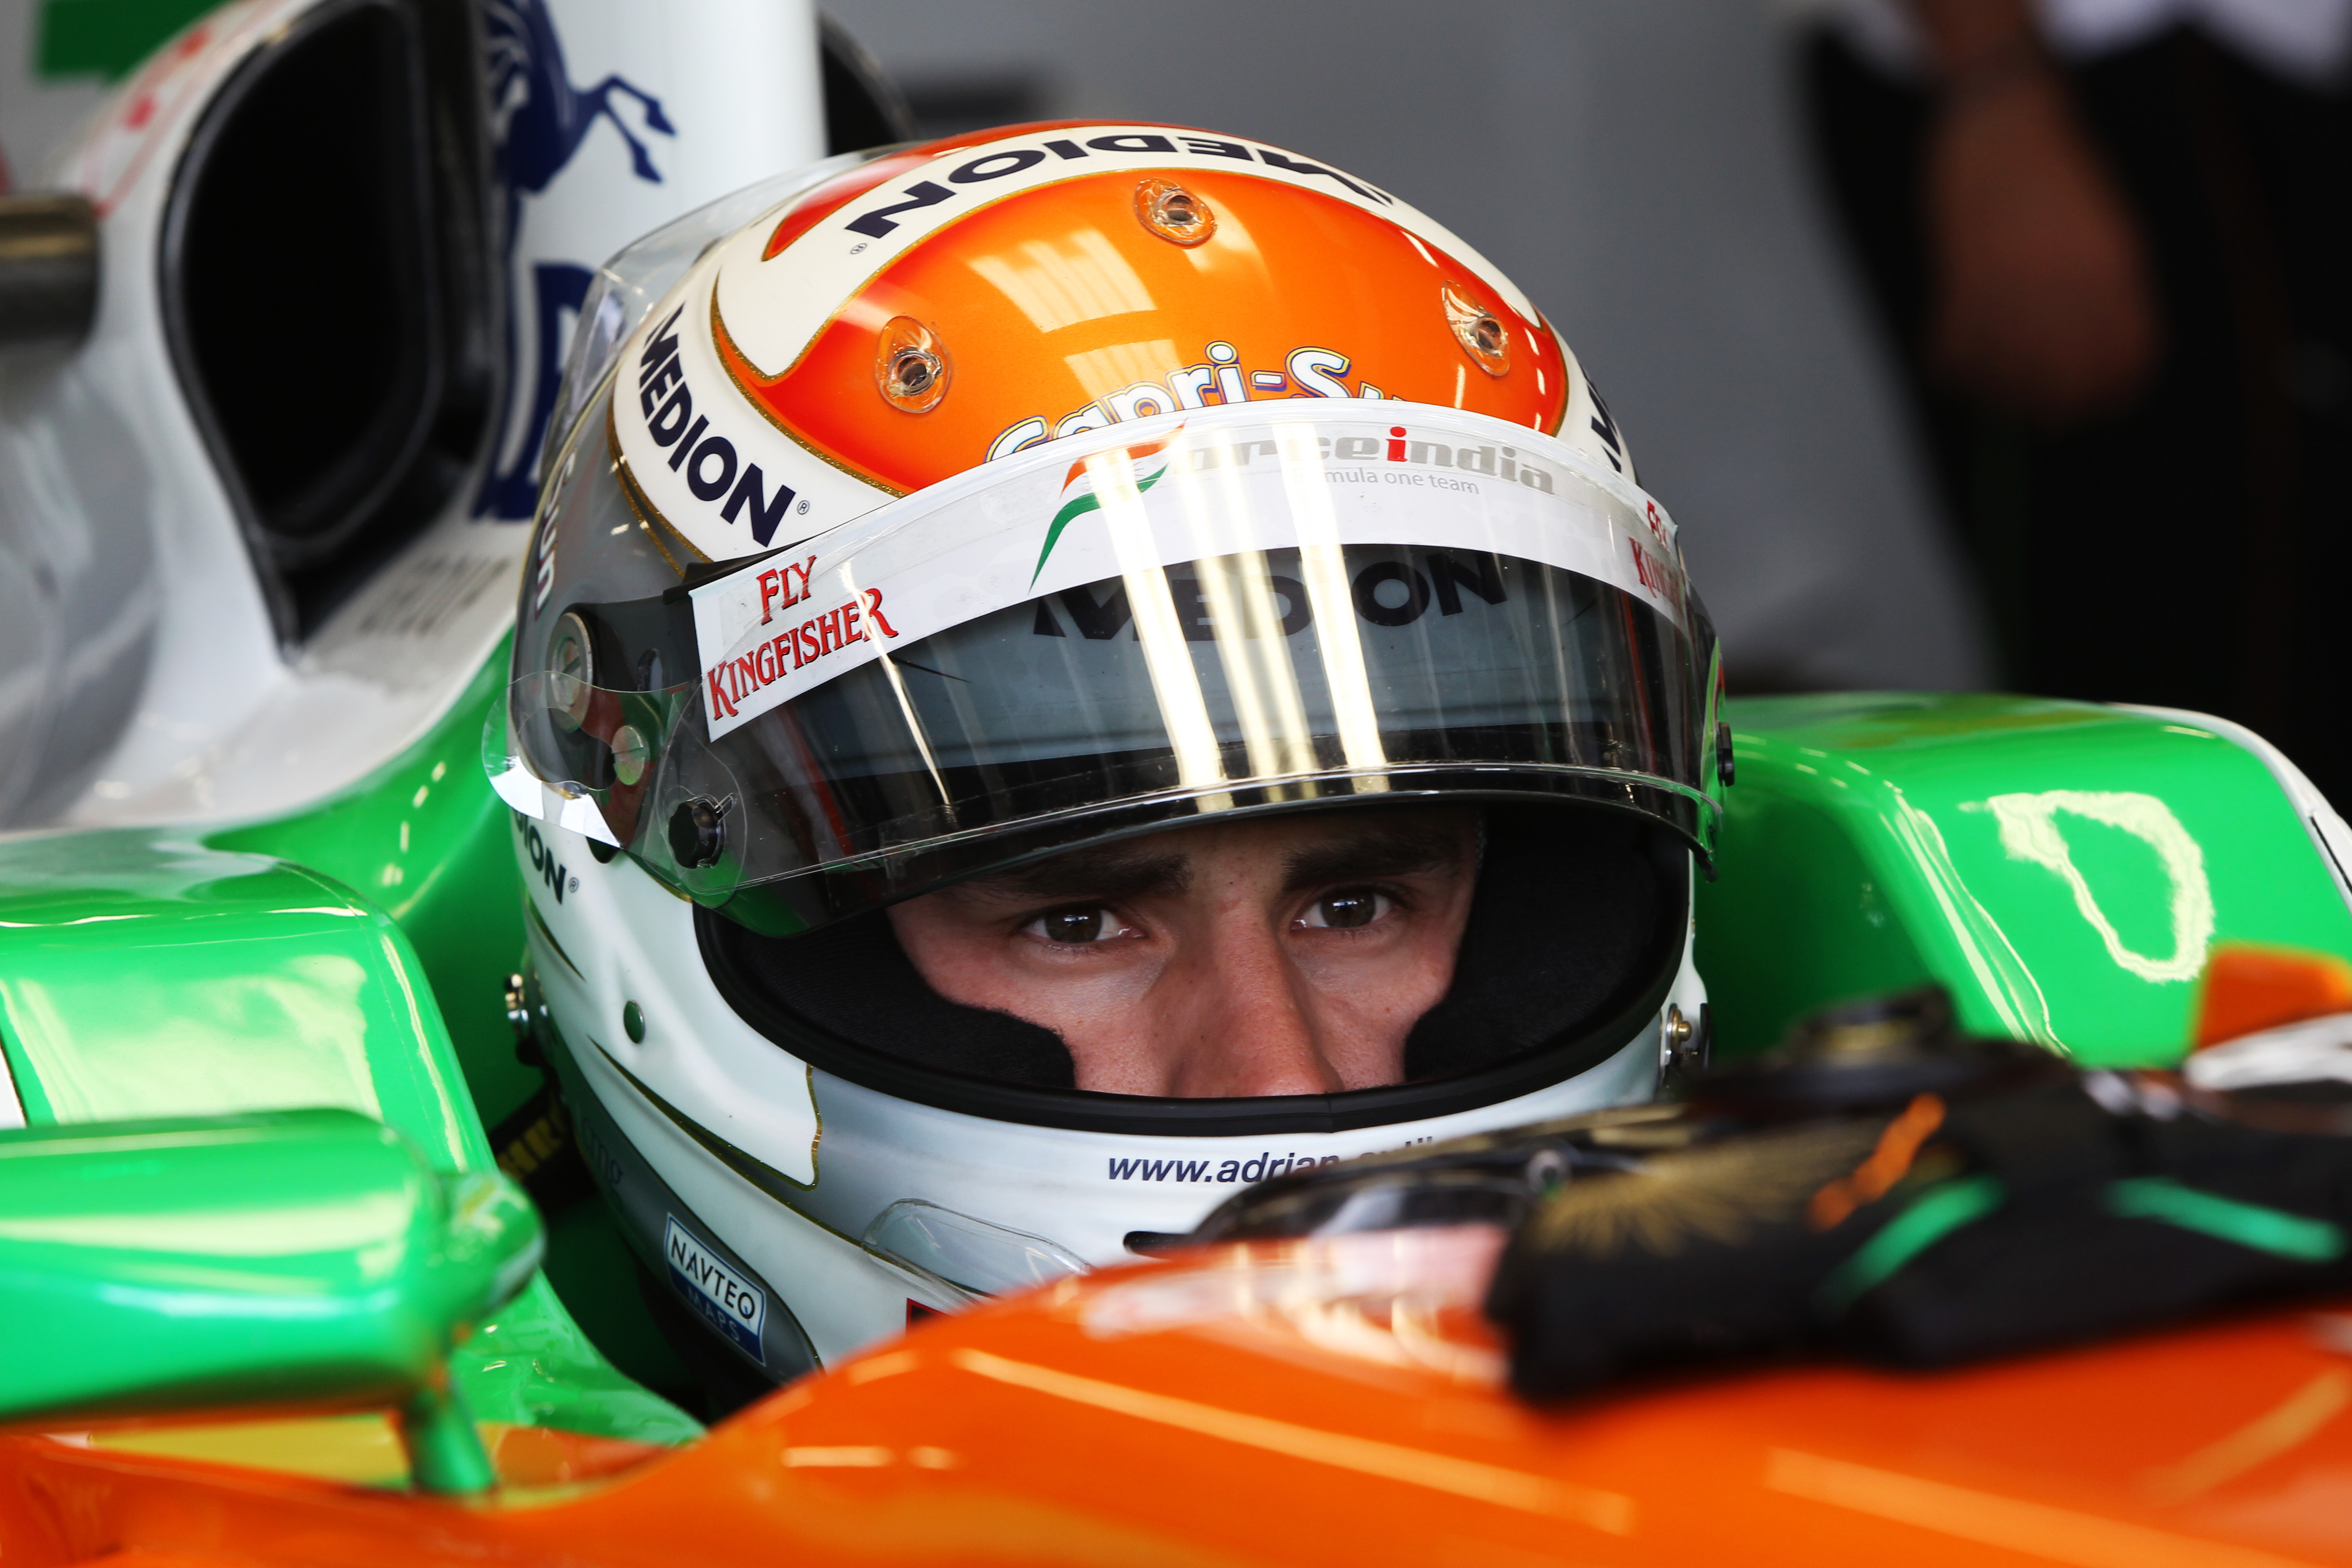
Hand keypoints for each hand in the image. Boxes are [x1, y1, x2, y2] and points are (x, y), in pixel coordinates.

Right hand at [1918, 35, 2161, 422]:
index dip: (2111, 398)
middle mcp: (2066, 288)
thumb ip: (2113, 299)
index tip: (2094, 409)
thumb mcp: (2113, 235)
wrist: (2005, 124)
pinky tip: (1950, 357)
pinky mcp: (1959, 283)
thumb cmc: (2062, 179)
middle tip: (2037, 411)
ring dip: (1995, 395)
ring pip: (2002, 380)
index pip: (2124, 364)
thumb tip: (2104, 366)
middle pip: (2063, 385)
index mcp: (2115, 274)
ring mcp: (2010, 287)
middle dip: (2051, 410)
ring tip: (1991, 388)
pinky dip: (1948, 367)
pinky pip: (1951, 356)